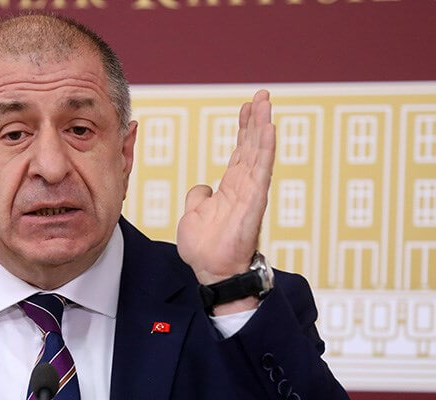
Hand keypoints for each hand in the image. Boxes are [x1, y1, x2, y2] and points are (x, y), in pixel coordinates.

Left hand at [176, 90, 275, 311]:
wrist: (211, 270)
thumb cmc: (204, 247)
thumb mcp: (193, 214)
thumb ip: (198, 197)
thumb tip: (203, 187)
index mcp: (231, 187)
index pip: (241, 151)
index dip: (244, 128)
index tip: (247, 107)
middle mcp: (244, 186)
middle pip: (252, 146)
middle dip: (257, 119)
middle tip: (263, 95)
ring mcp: (251, 192)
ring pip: (259, 153)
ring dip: (263, 127)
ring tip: (267, 102)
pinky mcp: (254, 200)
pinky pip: (261, 170)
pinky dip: (266, 149)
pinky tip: (269, 128)